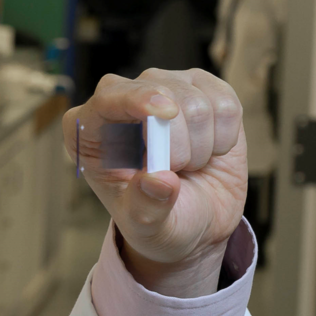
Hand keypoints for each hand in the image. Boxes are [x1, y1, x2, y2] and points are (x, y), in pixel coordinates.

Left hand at [63, 68, 248, 297]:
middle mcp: (122, 100)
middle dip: (176, 142)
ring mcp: (163, 88)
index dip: (136, 100)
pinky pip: (226, 102)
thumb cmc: (158, 219)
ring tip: (188, 164)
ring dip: (201, 145)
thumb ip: (146, 207)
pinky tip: (210, 150)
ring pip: (196, 102)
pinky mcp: (201, 88)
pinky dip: (225, 135)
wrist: (196, 219)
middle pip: (158, 92)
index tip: (165, 113)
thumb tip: (158, 180)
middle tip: (174, 170)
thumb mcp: (146, 227)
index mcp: (90, 131)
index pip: (107, 99)